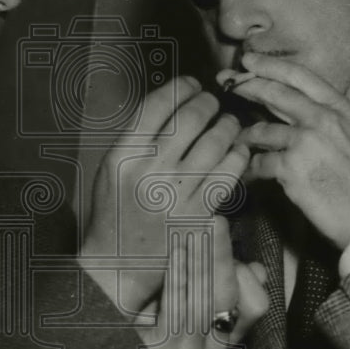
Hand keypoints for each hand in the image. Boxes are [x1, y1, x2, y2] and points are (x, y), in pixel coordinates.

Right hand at [81, 76, 249, 314]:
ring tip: (229, 124)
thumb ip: (137, 136)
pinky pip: (228, 173)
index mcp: (123, 154)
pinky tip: (237, 150)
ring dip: (228, 125)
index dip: (180, 87)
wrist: (118, 263)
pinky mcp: (198, 213)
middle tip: (214, 103)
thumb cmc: (116, 210)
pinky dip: (237, 155)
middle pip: (190, 117)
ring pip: (214, 142)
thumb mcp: (112, 167)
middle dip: (208, 103)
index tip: (191, 84)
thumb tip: (173, 101)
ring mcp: (176, 192)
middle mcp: (149, 170)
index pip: (157, 104)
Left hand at [135, 213, 269, 348]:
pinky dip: (178, 277)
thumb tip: (257, 270)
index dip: (245, 273)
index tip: (227, 240)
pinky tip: (174, 254)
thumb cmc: (154, 299)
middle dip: (220, 255)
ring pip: (202, 299)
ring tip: (190, 232)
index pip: (256, 304)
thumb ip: (228, 278)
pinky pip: (177, 305)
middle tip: (214, 221)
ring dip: (198, 261)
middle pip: (227, 296)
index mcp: (229, 335)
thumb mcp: (197, 288)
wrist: (109, 327)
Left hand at [221, 55, 349, 250]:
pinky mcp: (291, 170)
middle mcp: (322, 120)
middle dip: (245, 85)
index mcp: (341, 110)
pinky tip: (246, 174)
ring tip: (237, 142)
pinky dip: (250, 170)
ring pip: (261, 131)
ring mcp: (305, 143)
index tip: (249, 60)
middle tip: (226, 83)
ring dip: (245, 137)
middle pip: (274, 93)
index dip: (270, 65)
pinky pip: (259, 163)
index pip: (300, 77)